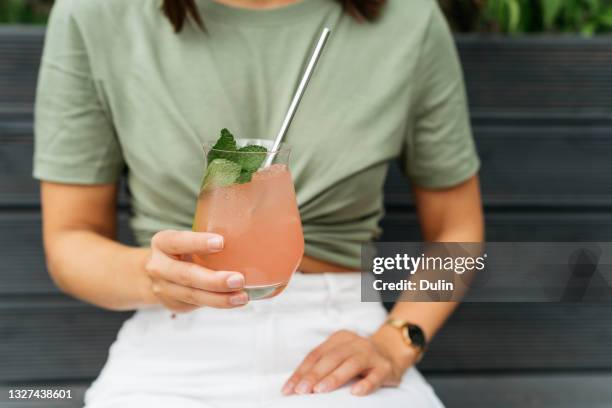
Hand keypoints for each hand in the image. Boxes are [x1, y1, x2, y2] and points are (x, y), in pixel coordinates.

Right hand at [144, 229, 247, 311]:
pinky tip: (236, 300)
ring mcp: (164, 288)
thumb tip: (257, 234)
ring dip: (220, 298)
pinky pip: (199, 305)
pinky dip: (219, 303)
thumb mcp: (188, 239)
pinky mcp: (175, 304)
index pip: (178, 241)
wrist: (158, 274)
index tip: (221, 242)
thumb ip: (211, 237)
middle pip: (187, 275)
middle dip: (214, 280)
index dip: (198, 242)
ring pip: (194, 295)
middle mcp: (159, 266)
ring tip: (242, 297)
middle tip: (239, 279)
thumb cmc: (184, 250)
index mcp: (163, 243)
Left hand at [282, 328, 415, 396]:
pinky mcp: (385, 367)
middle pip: (331, 358)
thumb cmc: (359, 357)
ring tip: (320, 390)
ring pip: (351, 364)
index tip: (289, 389)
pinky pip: (375, 376)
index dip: (302, 371)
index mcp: (339, 339)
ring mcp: (370, 354)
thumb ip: (323, 365)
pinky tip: (356, 392)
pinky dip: (365, 384)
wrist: (392, 351)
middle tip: (301, 390)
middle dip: (314, 375)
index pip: (316, 355)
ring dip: (334, 378)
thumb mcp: (340, 355)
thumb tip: (298, 386)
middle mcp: (354, 343)